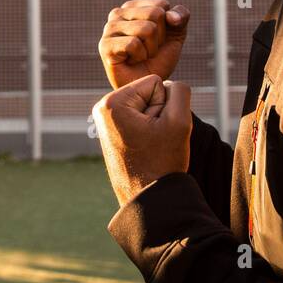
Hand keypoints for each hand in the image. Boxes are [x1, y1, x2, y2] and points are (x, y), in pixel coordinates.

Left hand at [92, 74, 192, 207]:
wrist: (149, 199)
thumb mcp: (180, 120)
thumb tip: (168, 85)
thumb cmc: (162, 163)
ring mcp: (105, 120)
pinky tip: (144, 148)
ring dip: (155, 123)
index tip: (157, 131)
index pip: (157, 83)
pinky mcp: (112, 130)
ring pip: (147, 106)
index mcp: (112, 102)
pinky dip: (148, 130)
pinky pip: (141, 118)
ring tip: (149, 145)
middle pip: (150, 92)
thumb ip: (180, 91)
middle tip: (154, 140)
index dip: (165, 106)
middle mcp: (103, 108)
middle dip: (159, 114)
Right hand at [98, 0, 190, 89]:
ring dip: (150, 49)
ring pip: (146, 29)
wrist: (146, 86)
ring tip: (140, 56)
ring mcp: (109, 28)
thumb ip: (181, 17)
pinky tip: (131, 62)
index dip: (168, 26)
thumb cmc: (158, 59)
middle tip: (149, 50)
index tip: (157, 39)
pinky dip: (140, 57)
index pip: (162, 5)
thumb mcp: (176, 34)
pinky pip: (134, 44)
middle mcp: (118, 13)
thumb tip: (170, 16)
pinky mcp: (105, 45)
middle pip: (155, 14)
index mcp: (133, 6)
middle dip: (160, 37)